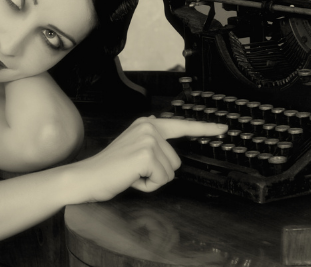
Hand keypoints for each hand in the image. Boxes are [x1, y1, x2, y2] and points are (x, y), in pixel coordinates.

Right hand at [68, 117, 226, 203]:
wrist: (87, 178)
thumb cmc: (109, 169)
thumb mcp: (134, 149)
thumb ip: (153, 144)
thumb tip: (166, 141)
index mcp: (146, 124)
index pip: (182, 125)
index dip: (205, 128)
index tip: (223, 129)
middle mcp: (149, 127)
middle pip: (177, 160)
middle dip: (158, 172)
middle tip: (133, 171)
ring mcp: (148, 140)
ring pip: (171, 172)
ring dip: (152, 180)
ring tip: (131, 175)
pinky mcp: (146, 155)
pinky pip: (162, 180)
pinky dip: (148, 186)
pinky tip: (131, 179)